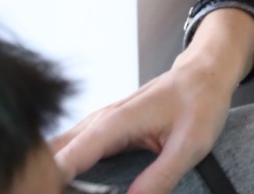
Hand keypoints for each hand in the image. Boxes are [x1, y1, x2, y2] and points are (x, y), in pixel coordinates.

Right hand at [51, 14, 253, 193]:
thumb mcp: (190, 144)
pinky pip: (71, 154)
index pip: (62, 162)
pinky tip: (76, 188)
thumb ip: (160, 177)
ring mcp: (96, 126)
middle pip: (49, 158)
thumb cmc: (200, 100)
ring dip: (56, 178)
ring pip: (57, 155)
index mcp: (112, 124)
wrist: (206, 72)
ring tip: (65, 190)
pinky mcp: (102, 132)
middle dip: (47, 182)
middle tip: (61, 193)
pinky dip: (67, 172)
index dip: (52, 186)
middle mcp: (96, 123)